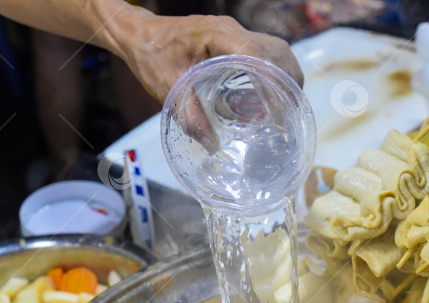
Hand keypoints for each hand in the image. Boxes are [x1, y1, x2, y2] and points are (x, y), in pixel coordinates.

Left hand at [115, 11, 303, 102]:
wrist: (140, 35)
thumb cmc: (151, 55)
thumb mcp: (167, 87)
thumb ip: (189, 114)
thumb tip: (212, 145)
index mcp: (217, 35)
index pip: (258, 54)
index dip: (273, 82)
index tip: (277, 111)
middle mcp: (233, 31)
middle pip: (277, 52)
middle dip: (289, 83)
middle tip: (288, 116)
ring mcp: (237, 34)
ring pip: (277, 52)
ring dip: (287, 78)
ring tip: (285, 108)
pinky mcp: (237, 42)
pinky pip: (268, 54)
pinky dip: (276, 74)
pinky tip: (272, 97)